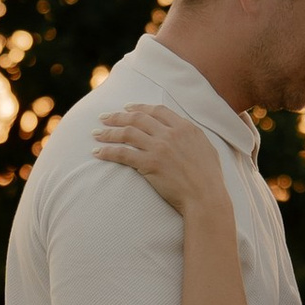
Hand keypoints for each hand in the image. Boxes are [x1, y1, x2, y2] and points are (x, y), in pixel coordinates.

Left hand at [92, 104, 225, 214]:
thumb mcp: (206, 148)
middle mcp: (170, 134)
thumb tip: (183, 131)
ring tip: (96, 133)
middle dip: (118, 116)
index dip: (139, 107)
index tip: (126, 108)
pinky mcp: (149, 164)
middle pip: (138, 118)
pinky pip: (123, 154)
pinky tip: (97, 152)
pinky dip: (107, 152)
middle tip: (104, 118)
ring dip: (108, 132)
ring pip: (127, 133)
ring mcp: (159, 148)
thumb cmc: (209, 177)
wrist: (205, 196)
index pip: (157, 110)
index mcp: (185, 127)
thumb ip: (191, 136)